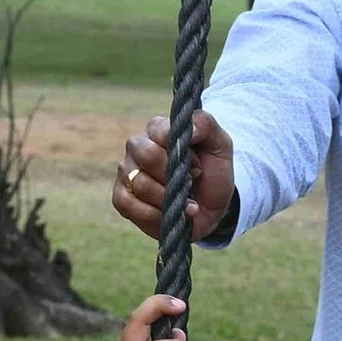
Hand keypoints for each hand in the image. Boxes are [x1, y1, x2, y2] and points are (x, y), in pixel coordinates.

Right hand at [113, 108, 235, 244]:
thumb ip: (207, 125)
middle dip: (174, 176)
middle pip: (147, 155)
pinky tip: (170, 215)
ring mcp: (126, 172)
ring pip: (139, 183)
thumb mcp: (220, 146)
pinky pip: (126, 204)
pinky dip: (153, 214)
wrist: (208, 209)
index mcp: (157, 129)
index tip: (197, 167)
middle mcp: (137, 147)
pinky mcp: (121, 198)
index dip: (182, 154)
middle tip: (190, 184)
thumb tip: (189, 126)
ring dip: (168, 198)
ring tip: (184, 202)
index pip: (160, 132)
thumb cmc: (212, 173)